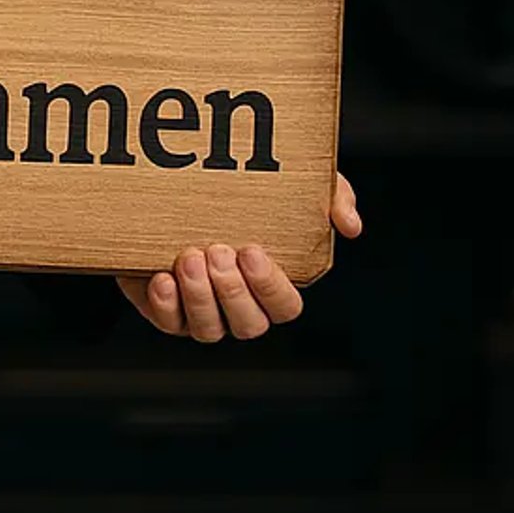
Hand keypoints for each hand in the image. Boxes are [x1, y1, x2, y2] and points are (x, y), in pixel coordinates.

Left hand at [114, 170, 362, 340]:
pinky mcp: (166, 306)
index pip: (285, 307)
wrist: (178, 182)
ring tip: (190, 257)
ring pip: (209, 330)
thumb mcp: (298, 184)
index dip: (270, 287)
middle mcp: (240, 305)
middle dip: (232, 291)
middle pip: (249, 325)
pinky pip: (169, 322)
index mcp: (273, 285)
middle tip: (217, 250)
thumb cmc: (249, 190)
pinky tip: (163, 278)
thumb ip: (334, 197)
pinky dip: (166, 306)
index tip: (253, 251)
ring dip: (200, 298)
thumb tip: (350, 225)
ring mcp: (203, 310)